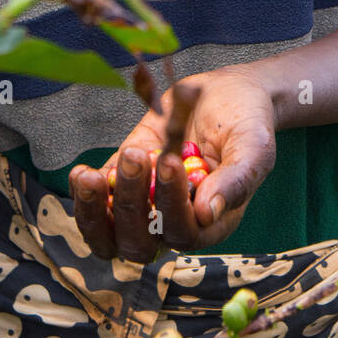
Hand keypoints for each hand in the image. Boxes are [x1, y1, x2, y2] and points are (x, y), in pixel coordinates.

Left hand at [69, 67, 275, 263]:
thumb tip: (207, 213)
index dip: (171, 206)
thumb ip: (237, 179)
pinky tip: (83, 173)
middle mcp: (174, 221)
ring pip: (109, 235)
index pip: (183, 235)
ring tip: (92, 177)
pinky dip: (83, 196)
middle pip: (140, 244)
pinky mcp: (124, 180)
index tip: (170, 161)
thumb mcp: (253, 145)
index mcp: (211, 221)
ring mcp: (145, 203)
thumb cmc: (246, 121)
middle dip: (130, 208)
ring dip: (95, 212)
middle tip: (138, 157)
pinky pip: (95, 206)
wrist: (224, 92)